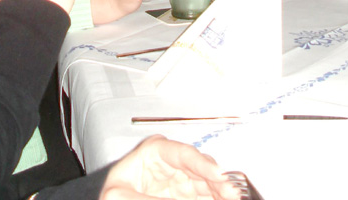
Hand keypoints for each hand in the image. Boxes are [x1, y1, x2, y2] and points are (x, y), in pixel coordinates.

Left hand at [99, 136, 239, 199]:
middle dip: (218, 178)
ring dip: (222, 189)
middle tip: (232, 192)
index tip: (217, 173)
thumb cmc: (113, 192)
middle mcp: (172, 161)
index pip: (182, 153)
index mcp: (154, 151)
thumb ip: (144, 197)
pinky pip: (206, 193)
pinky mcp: (188, 193)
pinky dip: (216, 196)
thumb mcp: (120, 194)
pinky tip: (225, 199)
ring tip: (234, 197)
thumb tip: (170, 199)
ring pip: (208, 181)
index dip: (202, 163)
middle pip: (200, 166)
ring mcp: (183, 178)